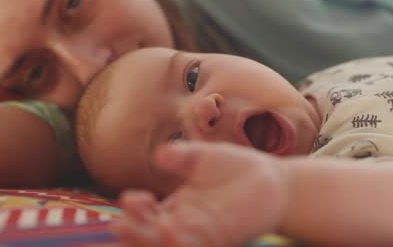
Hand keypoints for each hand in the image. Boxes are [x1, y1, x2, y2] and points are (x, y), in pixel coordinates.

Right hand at [111, 142, 289, 246]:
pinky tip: (172, 232)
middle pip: (150, 236)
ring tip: (147, 231)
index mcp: (176, 207)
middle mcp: (185, 224)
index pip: (145, 215)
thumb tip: (160, 155)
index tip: (131, 198)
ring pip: (170, 244)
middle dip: (134, 233)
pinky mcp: (222, 237)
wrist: (273, 181)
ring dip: (153, 241)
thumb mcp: (204, 157)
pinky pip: (198, 245)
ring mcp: (203, 233)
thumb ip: (183, 156)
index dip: (134, 210)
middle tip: (118, 227)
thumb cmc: (235, 167)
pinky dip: (182, 242)